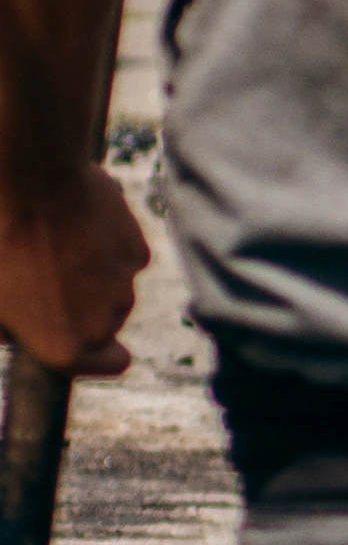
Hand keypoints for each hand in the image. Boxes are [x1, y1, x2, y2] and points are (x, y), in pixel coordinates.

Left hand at [0, 171, 143, 377]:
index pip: (113, 364)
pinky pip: (122, 255)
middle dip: (82, 305)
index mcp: (64, 346)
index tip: (78, 333)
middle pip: (106, 322)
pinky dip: (104, 244)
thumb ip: (0, 327)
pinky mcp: (136, 249)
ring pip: (113, 287)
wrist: (27, 179)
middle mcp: (104, 323)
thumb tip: (8, 332)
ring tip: (51, 240)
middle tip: (40, 273)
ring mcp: (124, 285)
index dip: (98, 353)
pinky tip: (73, 220)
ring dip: (91, 273)